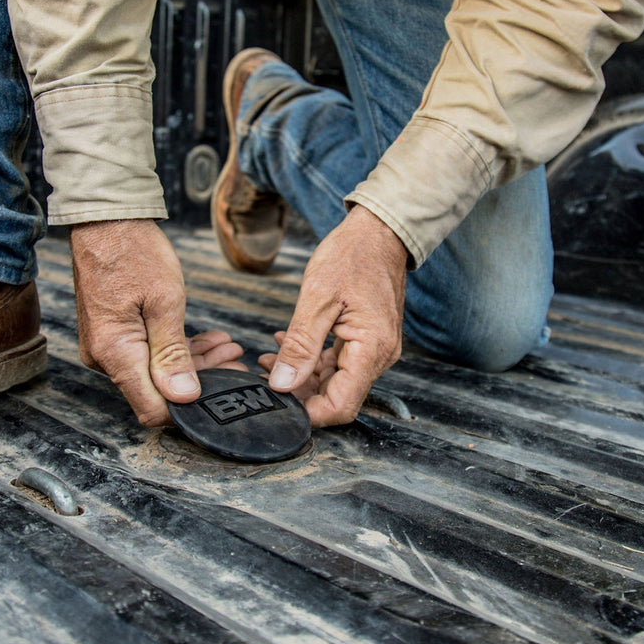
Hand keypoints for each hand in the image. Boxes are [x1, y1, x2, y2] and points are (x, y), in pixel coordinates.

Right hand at [71, 220, 243, 426]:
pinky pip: (149, 354)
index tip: (222, 398)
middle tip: (237, 366)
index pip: (152, 408)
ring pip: (157, 372)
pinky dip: (178, 350)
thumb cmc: (135, 253)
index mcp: (115, 353)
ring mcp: (108, 346)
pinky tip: (211, 341)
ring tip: (231, 349)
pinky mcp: (115, 334)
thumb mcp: (165, 302)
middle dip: (200, 383)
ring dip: (195, 365)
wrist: (107, 221)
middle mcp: (105, 357)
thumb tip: (183, 396)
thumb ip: (173, 354)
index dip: (188, 411)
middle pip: (157, 392)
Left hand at [266, 205, 407, 426]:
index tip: (276, 403)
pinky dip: (312, 359)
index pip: (341, 406)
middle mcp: (379, 356)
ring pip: (335, 380)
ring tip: (268, 358)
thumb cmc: (352, 255)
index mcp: (372, 350)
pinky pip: (338, 361)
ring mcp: (375, 348)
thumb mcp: (318, 299)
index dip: (308, 412)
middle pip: (337, 396)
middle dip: (299, 393)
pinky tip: (286, 343)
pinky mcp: (367, 338)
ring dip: (301, 375)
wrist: (378, 231)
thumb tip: (282, 384)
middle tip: (264, 376)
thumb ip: (300, 346)